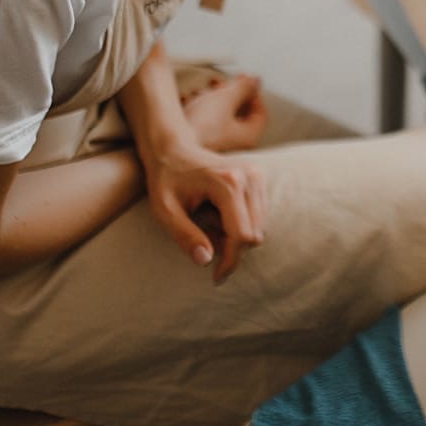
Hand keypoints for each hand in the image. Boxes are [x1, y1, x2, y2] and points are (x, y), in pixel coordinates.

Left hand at [143, 142, 268, 284]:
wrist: (173, 149)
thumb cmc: (166, 181)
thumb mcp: (165, 211)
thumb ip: (185, 236)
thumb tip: (206, 261)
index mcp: (227, 183)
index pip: (242, 235)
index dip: (230, 262)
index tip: (216, 277)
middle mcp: (248, 176)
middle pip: (255, 234)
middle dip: (233, 249)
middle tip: (206, 246)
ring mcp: (257, 174)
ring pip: (260, 227)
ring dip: (237, 236)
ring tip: (210, 226)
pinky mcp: (259, 176)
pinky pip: (260, 216)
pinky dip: (243, 224)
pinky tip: (220, 216)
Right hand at [181, 73, 268, 152]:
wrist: (169, 145)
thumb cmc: (201, 126)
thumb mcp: (225, 99)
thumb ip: (243, 87)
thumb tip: (256, 80)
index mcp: (247, 135)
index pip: (260, 112)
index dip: (253, 92)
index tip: (243, 80)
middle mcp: (235, 143)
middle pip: (238, 112)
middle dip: (227, 93)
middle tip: (219, 83)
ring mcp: (216, 144)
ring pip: (219, 115)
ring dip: (209, 99)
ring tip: (198, 91)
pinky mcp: (199, 142)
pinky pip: (203, 121)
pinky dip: (197, 108)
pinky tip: (188, 101)